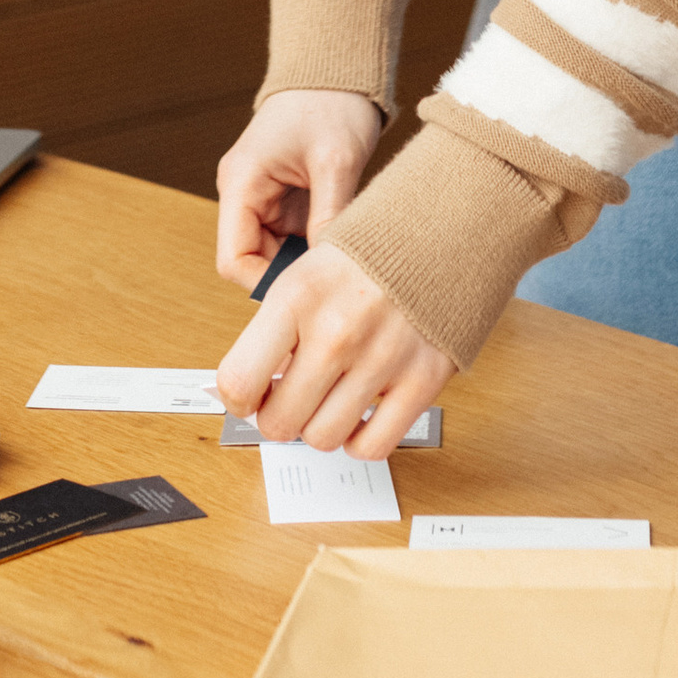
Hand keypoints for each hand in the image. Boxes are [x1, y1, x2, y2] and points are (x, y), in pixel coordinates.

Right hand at [215, 90, 382, 290]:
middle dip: (289, 277)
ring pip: (273, 256)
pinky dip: (313, 250)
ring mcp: (261, 199)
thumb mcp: (337, 162)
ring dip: (303, 264)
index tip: (309, 289)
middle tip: (333, 282)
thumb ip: (330, 216)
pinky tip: (341, 247)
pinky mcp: (282, 201)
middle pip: (252, 262)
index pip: (233, 259)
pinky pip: (291, 241)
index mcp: (241, 183)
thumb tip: (330, 274)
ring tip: (342, 262)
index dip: (265, 284)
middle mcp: (243, 195)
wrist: (337, 72)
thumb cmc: (332, 105)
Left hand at [215, 241, 455, 455]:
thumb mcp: (304, 274)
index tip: (249, 397)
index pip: (238, 380)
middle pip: (280, 422)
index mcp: (296, 296)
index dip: (238, 400)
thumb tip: (247, 392)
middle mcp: (336, 331)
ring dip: (319, 428)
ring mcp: (381, 358)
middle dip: (278, 418)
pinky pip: (373, 446)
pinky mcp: (423, 380)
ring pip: (322, 439)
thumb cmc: (364, 256)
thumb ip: (275, 331)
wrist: (438, 231)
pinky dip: (361, 441)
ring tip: (328, 401)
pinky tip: (360, 415)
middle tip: (290, 402)